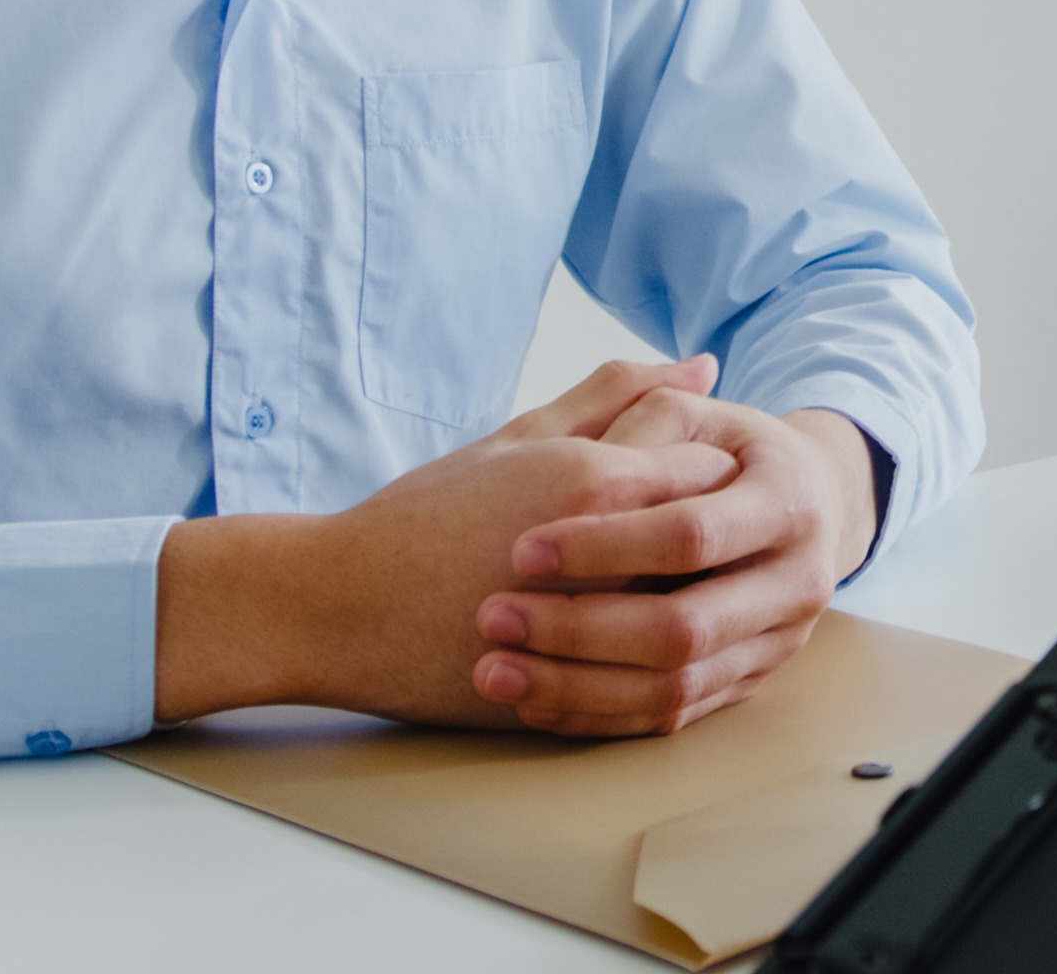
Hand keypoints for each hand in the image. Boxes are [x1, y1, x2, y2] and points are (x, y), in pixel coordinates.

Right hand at [151, 357, 733, 724]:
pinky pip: (658, 682)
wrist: (338, 607)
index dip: (712, 468)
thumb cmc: (423, 515)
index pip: (711, 466)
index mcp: (595, 481)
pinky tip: (641, 639)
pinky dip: (666, 660)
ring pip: (697, 616)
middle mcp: (607, 558)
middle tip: (691, 533)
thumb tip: (702, 367)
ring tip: (663, 583)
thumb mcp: (520, 439)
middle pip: (716, 543)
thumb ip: (616, 396)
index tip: (693, 471)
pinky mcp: (573, 690)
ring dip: (696, 599)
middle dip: (717, 537)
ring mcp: (593, 634)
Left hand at [465, 366, 883, 736]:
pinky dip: (597, 714)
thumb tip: (662, 390)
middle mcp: (799, 582)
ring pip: (673, 687)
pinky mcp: (746, 683)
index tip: (520, 549)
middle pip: (682, 629)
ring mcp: (777, 642)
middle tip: (492, 618)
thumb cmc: (729, 453)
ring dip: (574, 685)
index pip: (688, 535)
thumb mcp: (692, 417)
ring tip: (493, 671)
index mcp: (787, 503)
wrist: (804, 510)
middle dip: (578, 629)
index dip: (604, 545)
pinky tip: (533, 700)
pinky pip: (671, 718)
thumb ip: (651, 404)